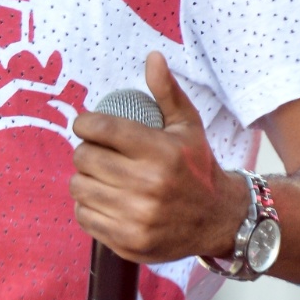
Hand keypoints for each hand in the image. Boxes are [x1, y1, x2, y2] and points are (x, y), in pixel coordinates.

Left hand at [70, 52, 245, 263]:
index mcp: (161, 152)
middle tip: (95, 151)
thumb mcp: (188, 125)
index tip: (86, 125)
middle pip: (85, 158)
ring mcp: (137, 218)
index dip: (85, 123)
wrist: (219, 219)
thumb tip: (152, 57)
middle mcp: (148, 186)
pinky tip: (103, 199)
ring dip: (84, 178)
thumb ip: (166, 91)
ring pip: (79, 188)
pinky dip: (87, 206)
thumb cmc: (197, 166)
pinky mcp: (129, 242)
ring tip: (98, 175)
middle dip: (85, 150)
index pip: (102, 129)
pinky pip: (84, 217)